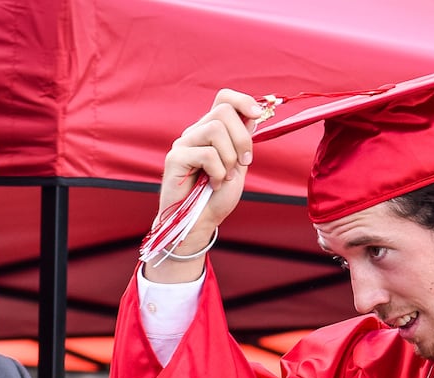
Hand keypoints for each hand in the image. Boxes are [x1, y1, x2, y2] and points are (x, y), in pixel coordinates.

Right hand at [145, 89, 265, 281]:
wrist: (199, 224)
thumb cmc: (216, 197)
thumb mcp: (238, 165)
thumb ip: (243, 141)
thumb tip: (253, 115)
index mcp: (210, 131)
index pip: (223, 98)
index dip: (243, 100)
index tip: (258, 115)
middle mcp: (195, 132)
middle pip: (223, 111)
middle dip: (242, 138)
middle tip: (244, 163)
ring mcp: (183, 143)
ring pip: (215, 130)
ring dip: (229, 157)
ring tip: (225, 177)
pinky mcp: (175, 158)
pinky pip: (206, 154)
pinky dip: (218, 172)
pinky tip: (213, 184)